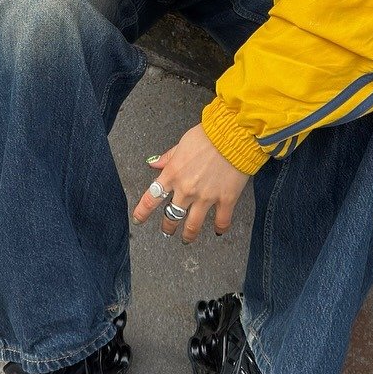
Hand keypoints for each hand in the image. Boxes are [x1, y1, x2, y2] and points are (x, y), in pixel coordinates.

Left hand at [132, 124, 249, 243]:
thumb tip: (153, 164)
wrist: (234, 135)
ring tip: (187, 239)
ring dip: (188, 235)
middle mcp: (186, 189)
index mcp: (173, 174)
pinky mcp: (226, 200)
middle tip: (168, 230)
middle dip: (168, 227)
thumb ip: (168, 158)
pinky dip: (219, 228)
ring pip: (193, 226)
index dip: (142, 212)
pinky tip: (218, 230)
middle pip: (172, 216)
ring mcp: (206, 197)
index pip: (151, 198)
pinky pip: (221, 221)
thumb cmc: (208, 135)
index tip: (138, 219)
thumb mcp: (182, 143)